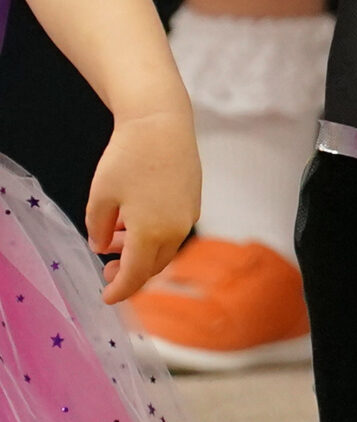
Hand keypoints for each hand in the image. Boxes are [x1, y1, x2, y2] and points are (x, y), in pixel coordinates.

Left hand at [86, 106, 197, 304]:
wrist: (162, 122)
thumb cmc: (127, 158)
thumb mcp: (100, 197)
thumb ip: (98, 229)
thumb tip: (101, 245)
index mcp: (151, 233)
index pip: (135, 276)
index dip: (118, 292)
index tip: (104, 299)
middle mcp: (175, 229)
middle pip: (153, 266)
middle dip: (130, 274)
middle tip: (107, 270)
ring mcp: (188, 214)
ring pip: (165, 248)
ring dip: (141, 252)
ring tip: (115, 240)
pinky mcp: (193, 200)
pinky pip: (173, 229)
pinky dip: (153, 235)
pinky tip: (133, 220)